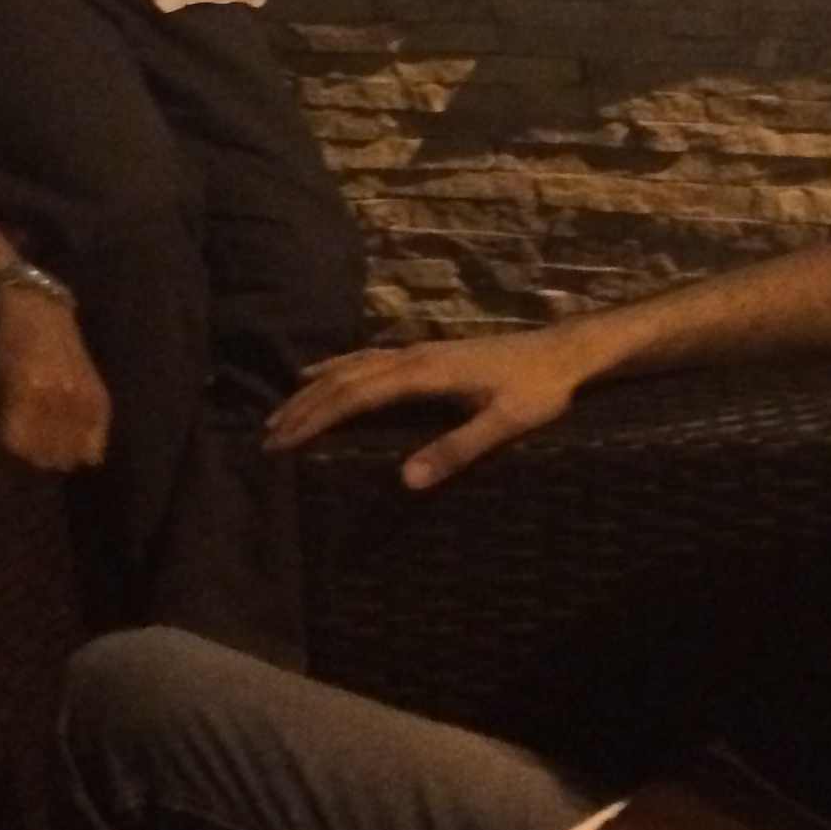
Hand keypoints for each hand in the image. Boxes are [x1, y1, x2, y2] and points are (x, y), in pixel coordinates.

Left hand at [0, 290, 111, 474]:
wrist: (39, 316)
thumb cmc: (0, 352)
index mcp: (26, 394)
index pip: (18, 452)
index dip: (5, 468)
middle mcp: (59, 400)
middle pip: (47, 461)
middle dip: (29, 471)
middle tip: (18, 466)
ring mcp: (84, 402)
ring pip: (72, 460)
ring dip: (54, 466)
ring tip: (40, 458)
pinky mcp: (102, 402)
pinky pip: (96, 449)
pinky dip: (80, 455)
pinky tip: (64, 447)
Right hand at [261, 331, 590, 489]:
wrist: (564, 352)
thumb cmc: (540, 391)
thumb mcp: (505, 424)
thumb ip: (457, 449)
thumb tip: (406, 479)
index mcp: (425, 374)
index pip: (355, 396)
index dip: (315, 418)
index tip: (281, 441)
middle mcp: (413, 355)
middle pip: (344, 379)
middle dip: (302, 407)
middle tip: (266, 436)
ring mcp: (418, 350)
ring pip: (352, 365)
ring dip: (314, 387)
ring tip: (280, 411)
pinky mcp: (427, 352)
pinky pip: (368, 357)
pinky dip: (337, 367)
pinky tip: (324, 372)